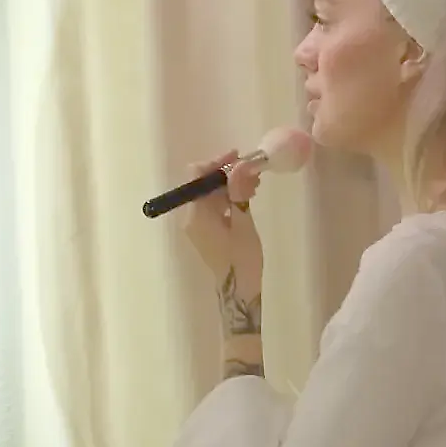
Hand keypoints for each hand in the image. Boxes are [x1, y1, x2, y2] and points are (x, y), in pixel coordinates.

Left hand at [181, 150, 264, 286]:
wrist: (239, 289)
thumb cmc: (242, 259)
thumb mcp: (244, 225)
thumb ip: (239, 193)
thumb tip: (240, 165)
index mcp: (196, 215)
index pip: (196, 176)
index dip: (216, 162)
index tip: (239, 157)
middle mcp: (191, 216)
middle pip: (202, 182)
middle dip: (227, 173)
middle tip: (253, 173)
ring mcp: (197, 224)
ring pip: (210, 193)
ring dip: (230, 184)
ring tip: (255, 186)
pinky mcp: (205, 229)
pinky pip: (213, 205)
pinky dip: (228, 197)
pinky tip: (246, 197)